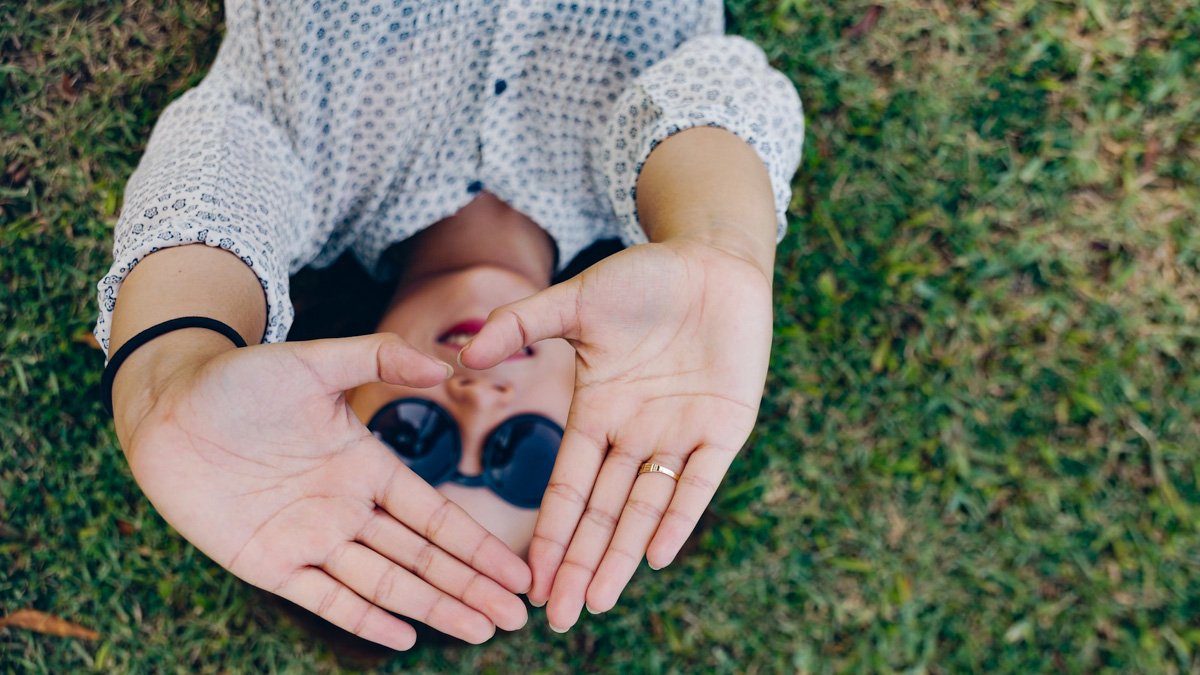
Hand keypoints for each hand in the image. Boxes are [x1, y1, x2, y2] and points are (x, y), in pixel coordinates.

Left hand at [114, 333, 530, 648]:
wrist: (168, 406)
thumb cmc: (240, 379)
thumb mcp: (316, 361)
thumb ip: (379, 356)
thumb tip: (444, 364)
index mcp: (366, 466)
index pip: (435, 515)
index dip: (477, 545)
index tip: (517, 570)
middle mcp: (347, 509)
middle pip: (422, 557)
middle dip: (470, 587)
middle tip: (516, 616)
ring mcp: (310, 539)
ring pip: (384, 582)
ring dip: (434, 606)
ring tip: (481, 630)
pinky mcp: (267, 563)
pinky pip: (323, 598)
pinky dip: (363, 618)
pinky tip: (404, 635)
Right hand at [459, 236, 772, 630]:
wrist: (712, 260)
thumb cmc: (644, 278)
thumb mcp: (576, 300)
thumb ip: (522, 324)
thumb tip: (465, 354)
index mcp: (596, 412)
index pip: (568, 487)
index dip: (550, 532)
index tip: (529, 578)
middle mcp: (634, 434)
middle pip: (602, 512)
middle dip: (579, 564)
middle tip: (558, 618)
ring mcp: (679, 433)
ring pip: (645, 507)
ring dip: (621, 554)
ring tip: (597, 601)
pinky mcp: (725, 426)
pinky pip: (700, 481)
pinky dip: (679, 516)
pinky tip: (655, 555)